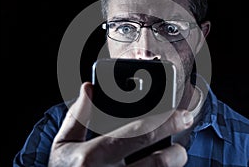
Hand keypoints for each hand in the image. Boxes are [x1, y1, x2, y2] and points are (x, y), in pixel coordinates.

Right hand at [48, 82, 193, 166]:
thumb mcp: (62, 145)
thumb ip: (77, 117)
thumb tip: (89, 88)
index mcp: (91, 158)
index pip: (137, 135)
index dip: (163, 122)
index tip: (180, 114)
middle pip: (157, 163)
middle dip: (177, 148)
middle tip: (186, 133)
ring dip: (172, 164)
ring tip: (175, 153)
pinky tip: (157, 163)